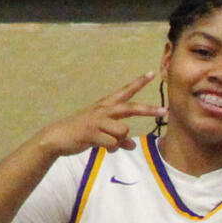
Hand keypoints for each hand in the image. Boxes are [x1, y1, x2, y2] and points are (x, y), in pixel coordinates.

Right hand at [35, 69, 164, 158]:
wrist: (57, 137)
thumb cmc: (82, 133)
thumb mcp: (102, 133)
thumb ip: (118, 138)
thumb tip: (132, 145)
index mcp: (105, 106)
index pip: (125, 91)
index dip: (139, 82)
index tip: (152, 73)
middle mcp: (103, 110)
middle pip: (131, 108)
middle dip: (148, 110)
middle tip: (164, 111)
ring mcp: (97, 121)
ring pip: (123, 131)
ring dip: (118, 141)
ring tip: (106, 142)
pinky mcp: (92, 133)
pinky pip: (113, 143)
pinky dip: (111, 148)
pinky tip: (101, 147)